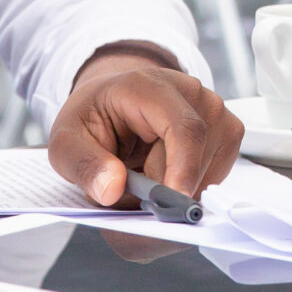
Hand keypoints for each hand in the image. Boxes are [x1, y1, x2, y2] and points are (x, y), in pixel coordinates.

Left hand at [45, 46, 245, 206]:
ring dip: (175, 190)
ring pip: (208, 172)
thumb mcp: (66, 143)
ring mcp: (215, 111)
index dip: (183, 170)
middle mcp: (192, 92)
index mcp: (150, 86)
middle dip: (164, 190)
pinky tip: (163, 177)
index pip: (184, 128)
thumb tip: (112, 190)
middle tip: (130, 198)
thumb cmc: (93, 119)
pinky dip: (188, 188)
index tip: (171, 205)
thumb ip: (84, 166)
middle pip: (196, 157)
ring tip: (143, 178)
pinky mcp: (226, 133)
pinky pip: (214, 177)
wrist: (112, 103)